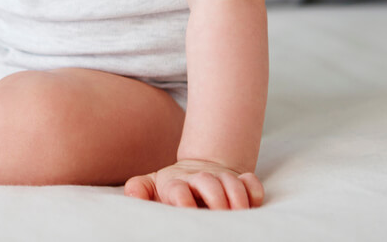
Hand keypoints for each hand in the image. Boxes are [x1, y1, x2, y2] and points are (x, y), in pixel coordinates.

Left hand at [124, 159, 264, 209]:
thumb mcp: (152, 187)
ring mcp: (221, 178)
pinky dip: (254, 190)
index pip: (178, 188)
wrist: (195, 171)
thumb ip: (139, 189)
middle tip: (220, 214)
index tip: (187, 209)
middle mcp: (199, 179)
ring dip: (237, 196)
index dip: (182, 197)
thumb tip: (133, 193)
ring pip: (232, 182)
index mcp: (175, 183)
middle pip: (208, 182)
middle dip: (215, 196)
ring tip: (239, 213)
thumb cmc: (171, 188)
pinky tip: (252, 203)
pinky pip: (251, 181)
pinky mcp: (239, 179)